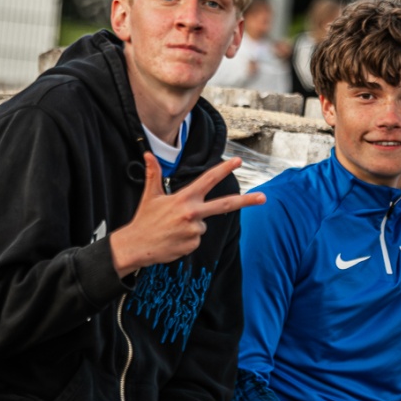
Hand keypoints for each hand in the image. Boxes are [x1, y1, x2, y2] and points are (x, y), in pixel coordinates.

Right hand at [109, 154, 265, 272]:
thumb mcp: (150, 196)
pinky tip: (174, 239)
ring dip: (192, 226)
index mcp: (184, 198)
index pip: (208, 180)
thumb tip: (147, 154)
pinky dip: (188, 239)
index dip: (224, 169)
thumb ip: (153, 174)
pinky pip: (197, 239)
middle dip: (247, 200)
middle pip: (225, 205)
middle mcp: (192, 213)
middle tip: (263, 197)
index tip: (238, 161)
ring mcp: (194, 230)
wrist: (136, 246)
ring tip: (172, 229)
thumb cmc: (144, 220)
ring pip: (203, 225)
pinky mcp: (193, 244)